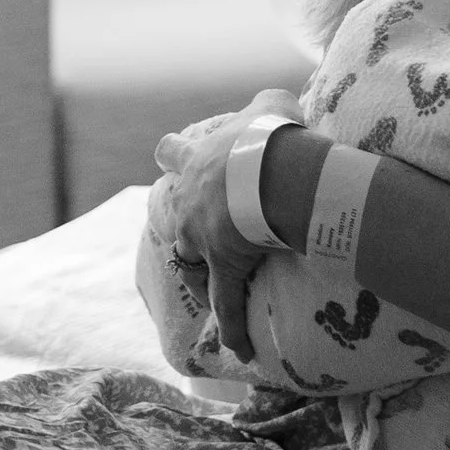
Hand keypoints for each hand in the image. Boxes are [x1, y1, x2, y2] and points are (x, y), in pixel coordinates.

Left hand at [152, 92, 299, 360]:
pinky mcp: (222, 267)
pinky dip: (232, 328)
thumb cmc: (270, 135)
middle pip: (174, 214)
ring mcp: (201, 238)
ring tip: (205, 289)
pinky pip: (227, 305)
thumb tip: (281, 98)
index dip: (174, 156)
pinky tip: (239, 351)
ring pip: (190, 261)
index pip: (174, 154)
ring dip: (198, 274)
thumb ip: (267, 102)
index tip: (169, 156)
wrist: (272, 172)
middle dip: (182, 222)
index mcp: (197, 160)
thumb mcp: (269, 104)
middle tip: (190, 231)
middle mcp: (189, 201)